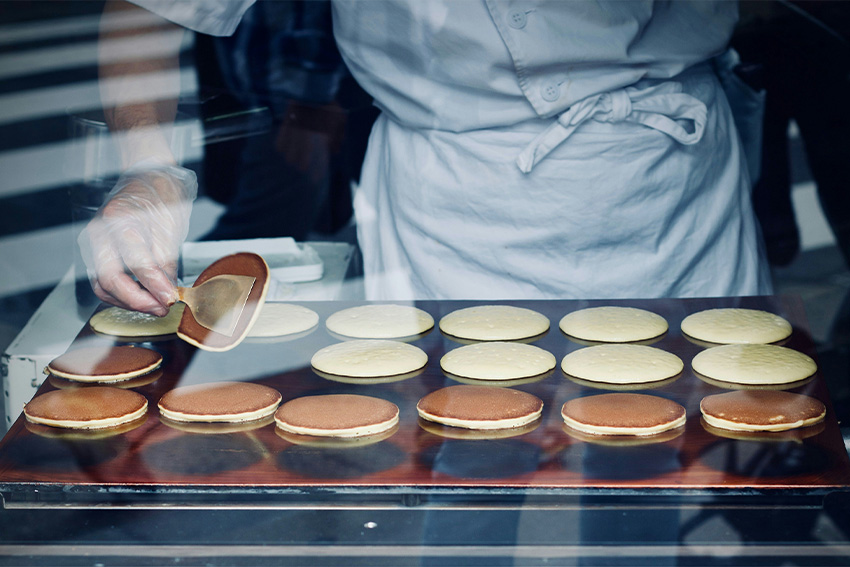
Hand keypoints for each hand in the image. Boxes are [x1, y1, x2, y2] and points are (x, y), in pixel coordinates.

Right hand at [78, 164, 196, 315]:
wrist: (146, 178)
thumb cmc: (159, 197)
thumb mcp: (170, 228)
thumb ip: (167, 263)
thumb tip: (168, 293)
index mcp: (121, 220)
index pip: (136, 263)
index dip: (154, 286)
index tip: (170, 299)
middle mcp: (100, 231)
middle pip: (110, 279)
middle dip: (137, 300)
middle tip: (161, 307)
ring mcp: (93, 242)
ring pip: (101, 284)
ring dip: (127, 301)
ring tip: (154, 306)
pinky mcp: (94, 251)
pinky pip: (102, 280)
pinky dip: (120, 294)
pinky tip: (141, 297)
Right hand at [275, 100, 346, 183]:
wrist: (311, 86)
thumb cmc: (327, 103)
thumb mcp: (340, 118)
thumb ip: (338, 137)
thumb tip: (335, 152)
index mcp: (322, 135)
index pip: (320, 159)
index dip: (317, 171)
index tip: (315, 180)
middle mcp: (307, 136)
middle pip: (300, 160)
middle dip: (302, 166)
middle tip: (302, 168)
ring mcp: (295, 131)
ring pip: (288, 153)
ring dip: (291, 158)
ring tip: (292, 161)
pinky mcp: (285, 124)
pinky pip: (279, 140)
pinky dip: (280, 147)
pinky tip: (282, 150)